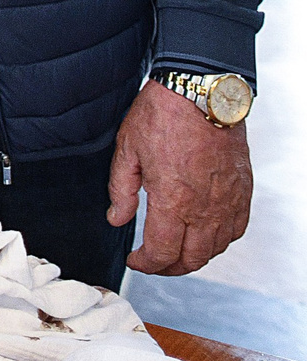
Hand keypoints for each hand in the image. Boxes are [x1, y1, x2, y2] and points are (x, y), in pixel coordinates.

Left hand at [109, 80, 251, 273]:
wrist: (200, 92)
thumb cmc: (162, 116)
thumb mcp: (127, 151)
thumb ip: (121, 190)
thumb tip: (116, 219)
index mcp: (173, 202)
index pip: (162, 253)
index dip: (146, 264)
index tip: (136, 260)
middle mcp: (205, 209)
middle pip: (192, 259)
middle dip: (169, 268)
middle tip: (154, 262)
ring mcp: (228, 201)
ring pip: (217, 249)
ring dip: (195, 256)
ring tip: (177, 250)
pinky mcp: (243, 191)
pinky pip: (237, 229)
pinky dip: (221, 240)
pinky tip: (206, 234)